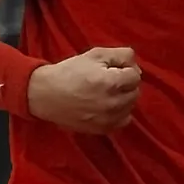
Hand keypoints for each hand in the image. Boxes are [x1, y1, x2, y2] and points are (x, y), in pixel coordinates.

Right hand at [27, 46, 141, 133]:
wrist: (47, 95)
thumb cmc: (70, 71)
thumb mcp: (95, 54)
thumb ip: (121, 55)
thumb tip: (136, 68)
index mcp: (111, 82)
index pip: (135, 76)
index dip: (125, 69)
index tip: (112, 69)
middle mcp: (113, 103)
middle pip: (135, 91)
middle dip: (125, 83)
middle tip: (109, 79)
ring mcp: (108, 119)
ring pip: (130, 106)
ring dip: (124, 98)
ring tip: (107, 92)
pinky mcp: (102, 129)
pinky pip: (123, 121)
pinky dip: (120, 113)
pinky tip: (107, 105)